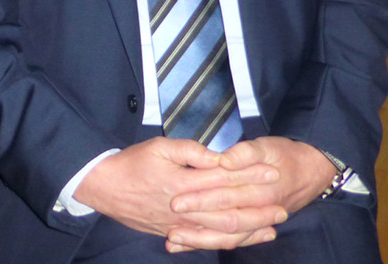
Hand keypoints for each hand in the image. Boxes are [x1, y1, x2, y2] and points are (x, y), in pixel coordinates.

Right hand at [74, 138, 285, 251]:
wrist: (104, 187)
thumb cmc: (132, 162)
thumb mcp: (159, 146)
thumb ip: (191, 151)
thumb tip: (218, 156)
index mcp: (184, 183)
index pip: (225, 179)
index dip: (250, 175)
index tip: (272, 171)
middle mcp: (186, 208)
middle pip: (229, 211)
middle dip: (258, 208)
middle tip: (283, 205)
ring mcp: (181, 225)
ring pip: (222, 232)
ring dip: (250, 229)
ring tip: (272, 226)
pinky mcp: (174, 233)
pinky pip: (207, 242)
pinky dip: (228, 241)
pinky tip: (243, 239)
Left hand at [167, 137, 335, 250]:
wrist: (311, 172)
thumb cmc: (284, 154)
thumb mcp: (266, 146)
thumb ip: (244, 153)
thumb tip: (225, 162)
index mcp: (258, 188)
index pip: (223, 194)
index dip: (199, 198)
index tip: (176, 200)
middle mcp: (257, 208)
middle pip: (223, 219)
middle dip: (194, 222)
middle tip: (168, 222)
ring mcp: (255, 220)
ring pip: (227, 237)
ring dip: (200, 240)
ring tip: (173, 240)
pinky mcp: (251, 225)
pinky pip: (232, 240)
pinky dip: (210, 243)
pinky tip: (187, 246)